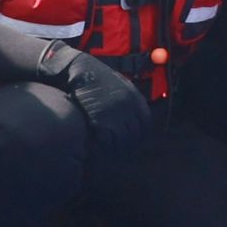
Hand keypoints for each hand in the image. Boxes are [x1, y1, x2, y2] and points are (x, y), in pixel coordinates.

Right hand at [35, 40, 150, 157]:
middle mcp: (130, 107)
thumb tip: (134, 119)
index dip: (139, 138)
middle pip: (134, 136)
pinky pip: (107, 141)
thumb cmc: (98, 78)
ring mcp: (116, 114)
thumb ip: (129, 102)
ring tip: (110, 156)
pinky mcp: (101, 120)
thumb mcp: (121, 86)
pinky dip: (104, 148)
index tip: (132, 145)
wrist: (81, 70)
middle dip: (128, 148)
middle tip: (120, 155)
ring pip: (122, 141)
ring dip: (116, 151)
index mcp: (137, 99)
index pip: (145, 126)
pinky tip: (99, 150)